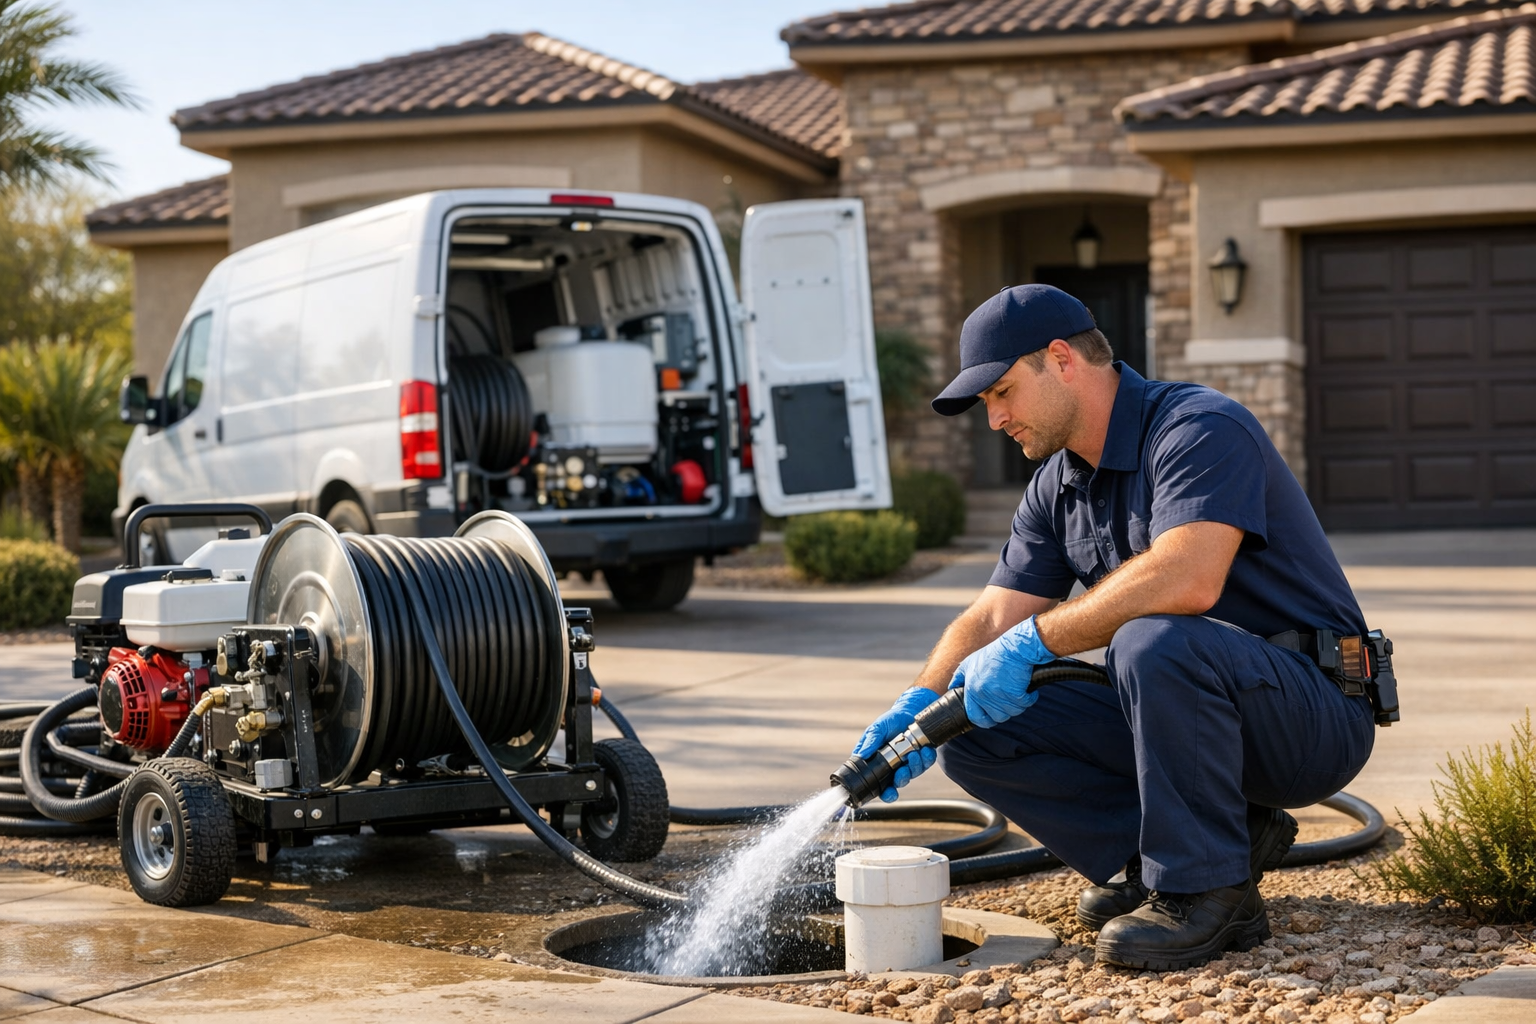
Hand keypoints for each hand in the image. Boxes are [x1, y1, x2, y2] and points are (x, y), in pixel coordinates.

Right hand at [853, 686, 939, 802]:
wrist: (910, 711)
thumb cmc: (890, 721)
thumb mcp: (877, 729)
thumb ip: (870, 741)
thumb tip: (861, 755)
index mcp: (880, 763)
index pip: (880, 785)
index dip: (885, 793)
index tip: (889, 794)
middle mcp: (894, 766)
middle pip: (898, 783)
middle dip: (902, 779)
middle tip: (903, 770)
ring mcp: (909, 763)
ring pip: (913, 774)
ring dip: (915, 766)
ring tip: (914, 752)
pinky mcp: (923, 757)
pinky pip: (926, 764)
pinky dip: (927, 758)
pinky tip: (925, 749)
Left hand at [951, 615, 1054, 727]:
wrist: (1015, 647)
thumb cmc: (994, 654)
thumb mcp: (970, 662)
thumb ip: (959, 677)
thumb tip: (951, 687)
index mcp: (972, 689)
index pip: (974, 716)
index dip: (984, 720)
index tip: (992, 716)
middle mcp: (983, 695)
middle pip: (997, 717)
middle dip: (1005, 710)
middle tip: (1010, 699)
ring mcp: (999, 695)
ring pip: (1012, 712)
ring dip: (1018, 704)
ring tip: (1019, 691)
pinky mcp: (1016, 694)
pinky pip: (1025, 704)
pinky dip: (1029, 697)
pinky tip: (1028, 689)